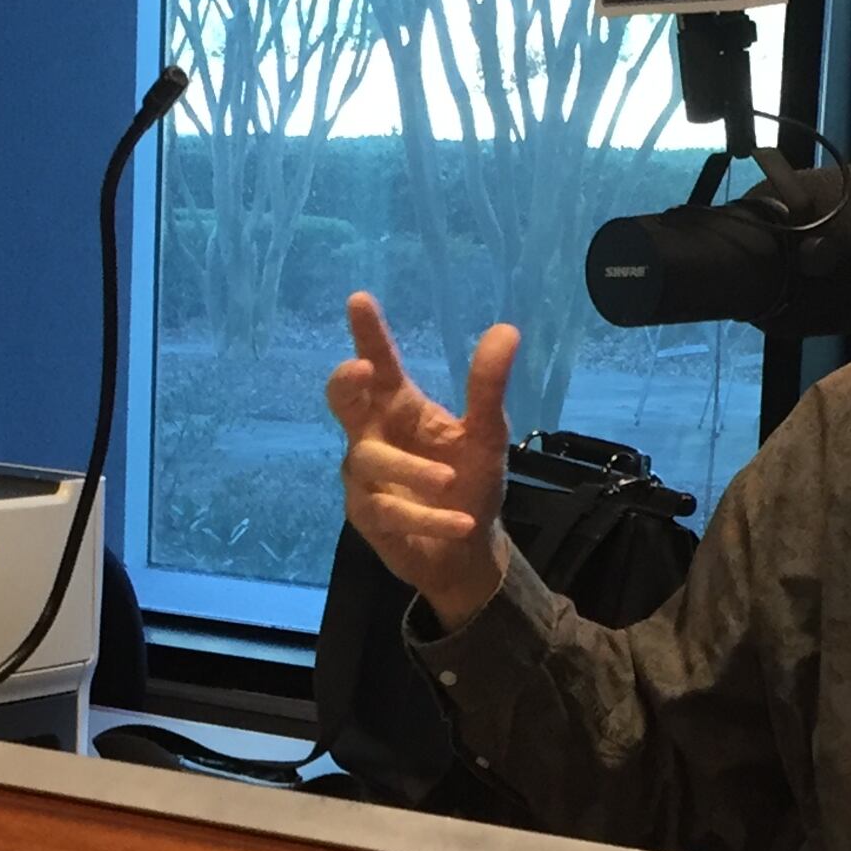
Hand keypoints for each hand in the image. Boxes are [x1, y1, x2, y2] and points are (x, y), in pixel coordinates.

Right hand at [327, 292, 514, 631]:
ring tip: (449, 479)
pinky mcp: (369, 517)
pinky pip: (390, 513)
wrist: (466, 550)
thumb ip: (487, 388)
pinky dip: (429, 518)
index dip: (368, 334)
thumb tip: (506, 329)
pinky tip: (462, 523)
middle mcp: (373, 435)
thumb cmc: (469, 483)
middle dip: (346, 385)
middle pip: (343, 402)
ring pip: (370, 461)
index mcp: (400, 407)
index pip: (381, 365)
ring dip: (410, 469)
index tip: (359, 299)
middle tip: (360, 368)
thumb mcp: (486, 435)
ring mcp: (365, 478)